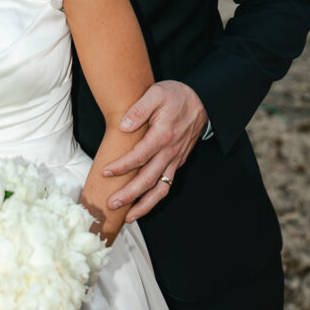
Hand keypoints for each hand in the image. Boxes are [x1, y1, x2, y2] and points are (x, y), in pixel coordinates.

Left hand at [102, 80, 207, 222]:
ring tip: (128, 216)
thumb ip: (139, 109)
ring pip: (160, 189)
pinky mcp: (177, 162)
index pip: (139, 156)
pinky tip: (142, 205)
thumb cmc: (176, 96)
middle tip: (111, 203)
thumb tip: (123, 126)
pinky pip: (166, 185)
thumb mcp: (156, 93)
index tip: (105, 172)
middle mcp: (170, 152)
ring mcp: (175, 159)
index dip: (121, 167)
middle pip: (148, 179)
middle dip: (129, 194)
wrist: (203, 101)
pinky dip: (154, 198)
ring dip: (144, 205)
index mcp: (163, 135)